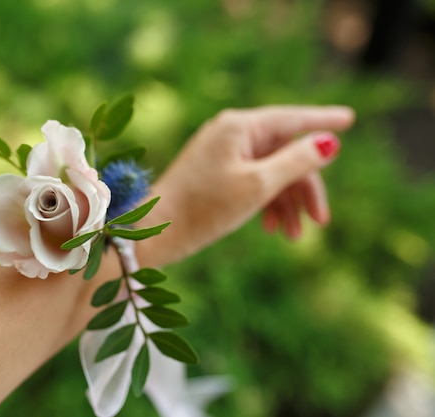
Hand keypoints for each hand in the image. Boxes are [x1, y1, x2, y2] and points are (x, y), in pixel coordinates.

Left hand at [138, 105, 355, 265]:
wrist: (155, 232)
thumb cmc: (205, 208)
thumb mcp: (258, 186)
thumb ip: (296, 162)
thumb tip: (327, 142)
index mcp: (240, 127)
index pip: (292, 118)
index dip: (323, 121)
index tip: (349, 119)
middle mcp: (230, 133)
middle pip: (285, 152)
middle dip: (305, 187)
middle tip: (320, 221)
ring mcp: (221, 153)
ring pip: (270, 171)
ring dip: (287, 202)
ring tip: (294, 236)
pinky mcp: (214, 173)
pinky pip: (252, 181)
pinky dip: (267, 203)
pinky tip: (274, 228)